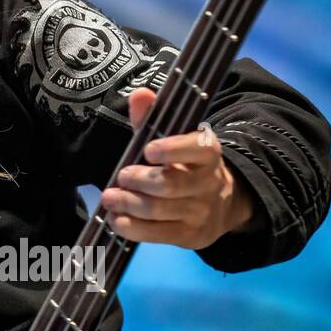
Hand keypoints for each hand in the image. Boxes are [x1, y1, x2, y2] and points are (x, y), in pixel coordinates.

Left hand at [100, 88, 259, 249]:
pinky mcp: (189, 236)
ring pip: (160, 210)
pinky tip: (116, 219)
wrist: (221, 202)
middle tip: (121, 176)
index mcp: (207, 152)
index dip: (172, 149)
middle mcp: (209, 183)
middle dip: (139, 180)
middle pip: (170, 184)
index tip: (149, 150)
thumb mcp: (172, 138)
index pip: (197, 149)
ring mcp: (200, 212)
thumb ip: (152, 118)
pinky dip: (132, 227)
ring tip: (110, 197)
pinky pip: (157, 234)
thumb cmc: (184, 164)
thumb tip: (140, 95)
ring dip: (129, 203)